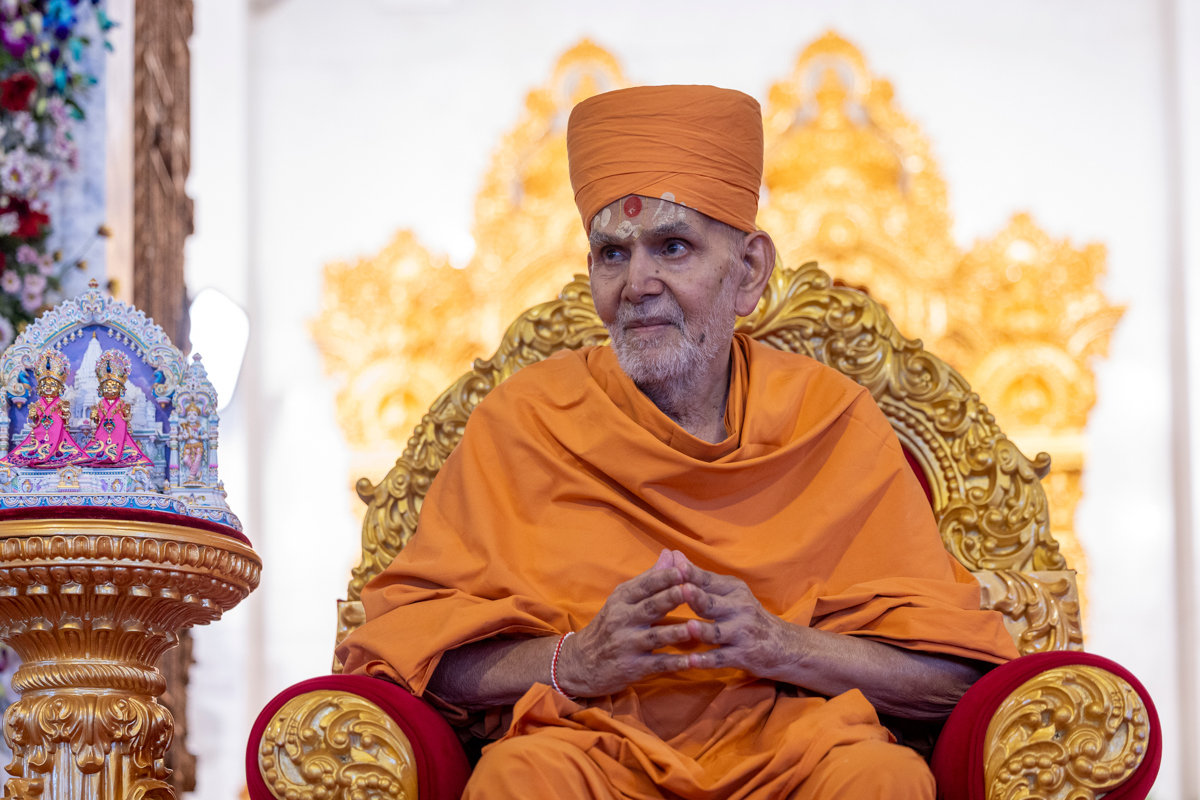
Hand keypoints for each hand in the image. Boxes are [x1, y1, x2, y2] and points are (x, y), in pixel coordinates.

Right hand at [557, 550, 695, 696]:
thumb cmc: (609, 626)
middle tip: (688, 590)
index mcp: (621, 600)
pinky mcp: (633, 668)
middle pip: (649, 608)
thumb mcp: (623, 600)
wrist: (581, 663)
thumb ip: (649, 579)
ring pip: (654, 637)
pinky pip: (657, 664)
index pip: (644, 586)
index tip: (682, 569)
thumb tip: (670, 554)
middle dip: (668, 599)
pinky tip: (693, 662)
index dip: (663, 578)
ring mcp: (627, 645)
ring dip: (674, 633)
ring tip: (693, 627)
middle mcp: (622, 620)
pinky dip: (675, 664)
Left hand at [676, 559, 796, 679]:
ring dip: (703, 630)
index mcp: (734, 590)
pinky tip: (692, 661)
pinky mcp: (741, 656)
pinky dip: (706, 660)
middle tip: (682, 590)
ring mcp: (741, 633)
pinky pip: (720, 658)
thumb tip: (673, 555)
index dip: (692, 574)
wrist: (783, 645)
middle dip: (697, 597)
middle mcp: (740, 609)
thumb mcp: (730, 593)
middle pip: (713, 603)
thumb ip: (701, 578)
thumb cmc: (747, 615)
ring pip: (717, 632)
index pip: (709, 581)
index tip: (675, 566)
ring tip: (689, 627)